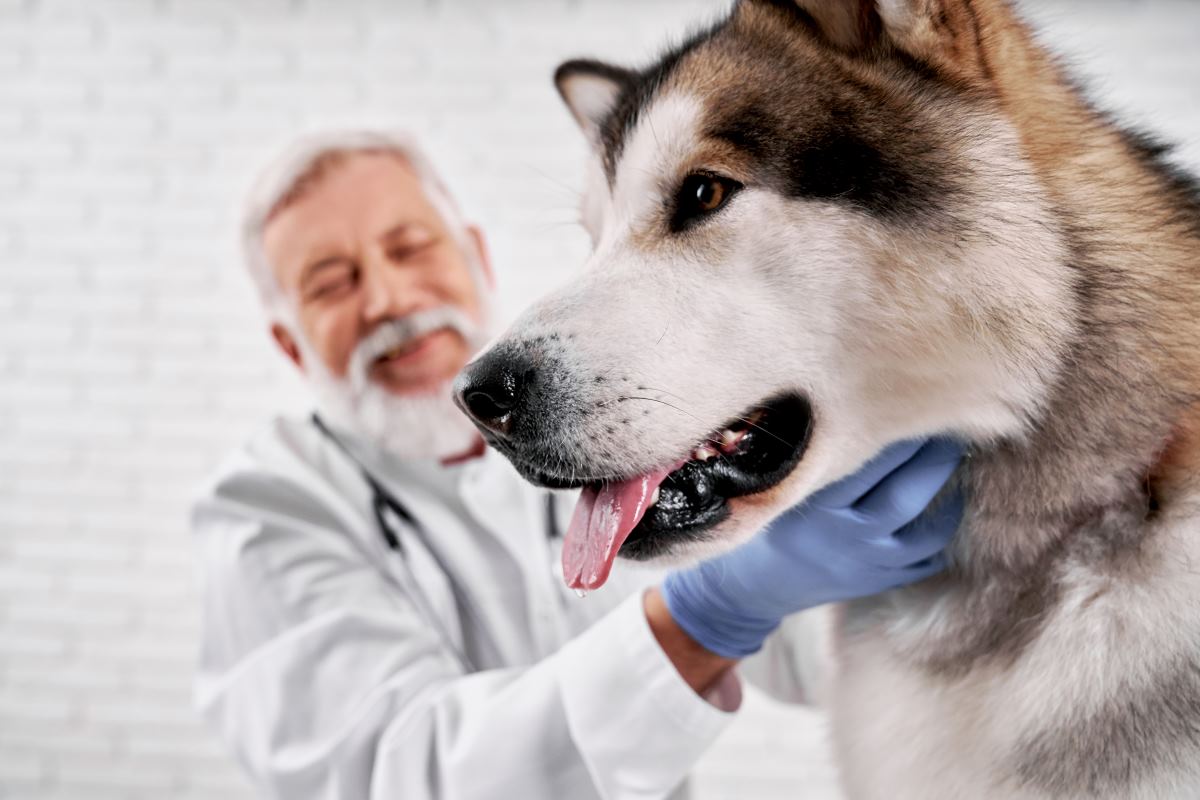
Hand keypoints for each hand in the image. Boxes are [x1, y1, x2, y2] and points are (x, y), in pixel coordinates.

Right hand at [661, 438, 963, 658]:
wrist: (748, 588)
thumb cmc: (759, 521)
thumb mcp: (779, 487)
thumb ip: (816, 460)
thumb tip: (861, 408)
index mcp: (815, 507)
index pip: (868, 464)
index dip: (900, 436)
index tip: (918, 408)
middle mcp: (843, 538)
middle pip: (904, 497)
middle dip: (934, 461)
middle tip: (952, 430)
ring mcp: (864, 565)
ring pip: (924, 534)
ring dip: (950, 500)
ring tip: (954, 468)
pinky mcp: (876, 583)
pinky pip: (923, 563)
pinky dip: (941, 537)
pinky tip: (944, 511)